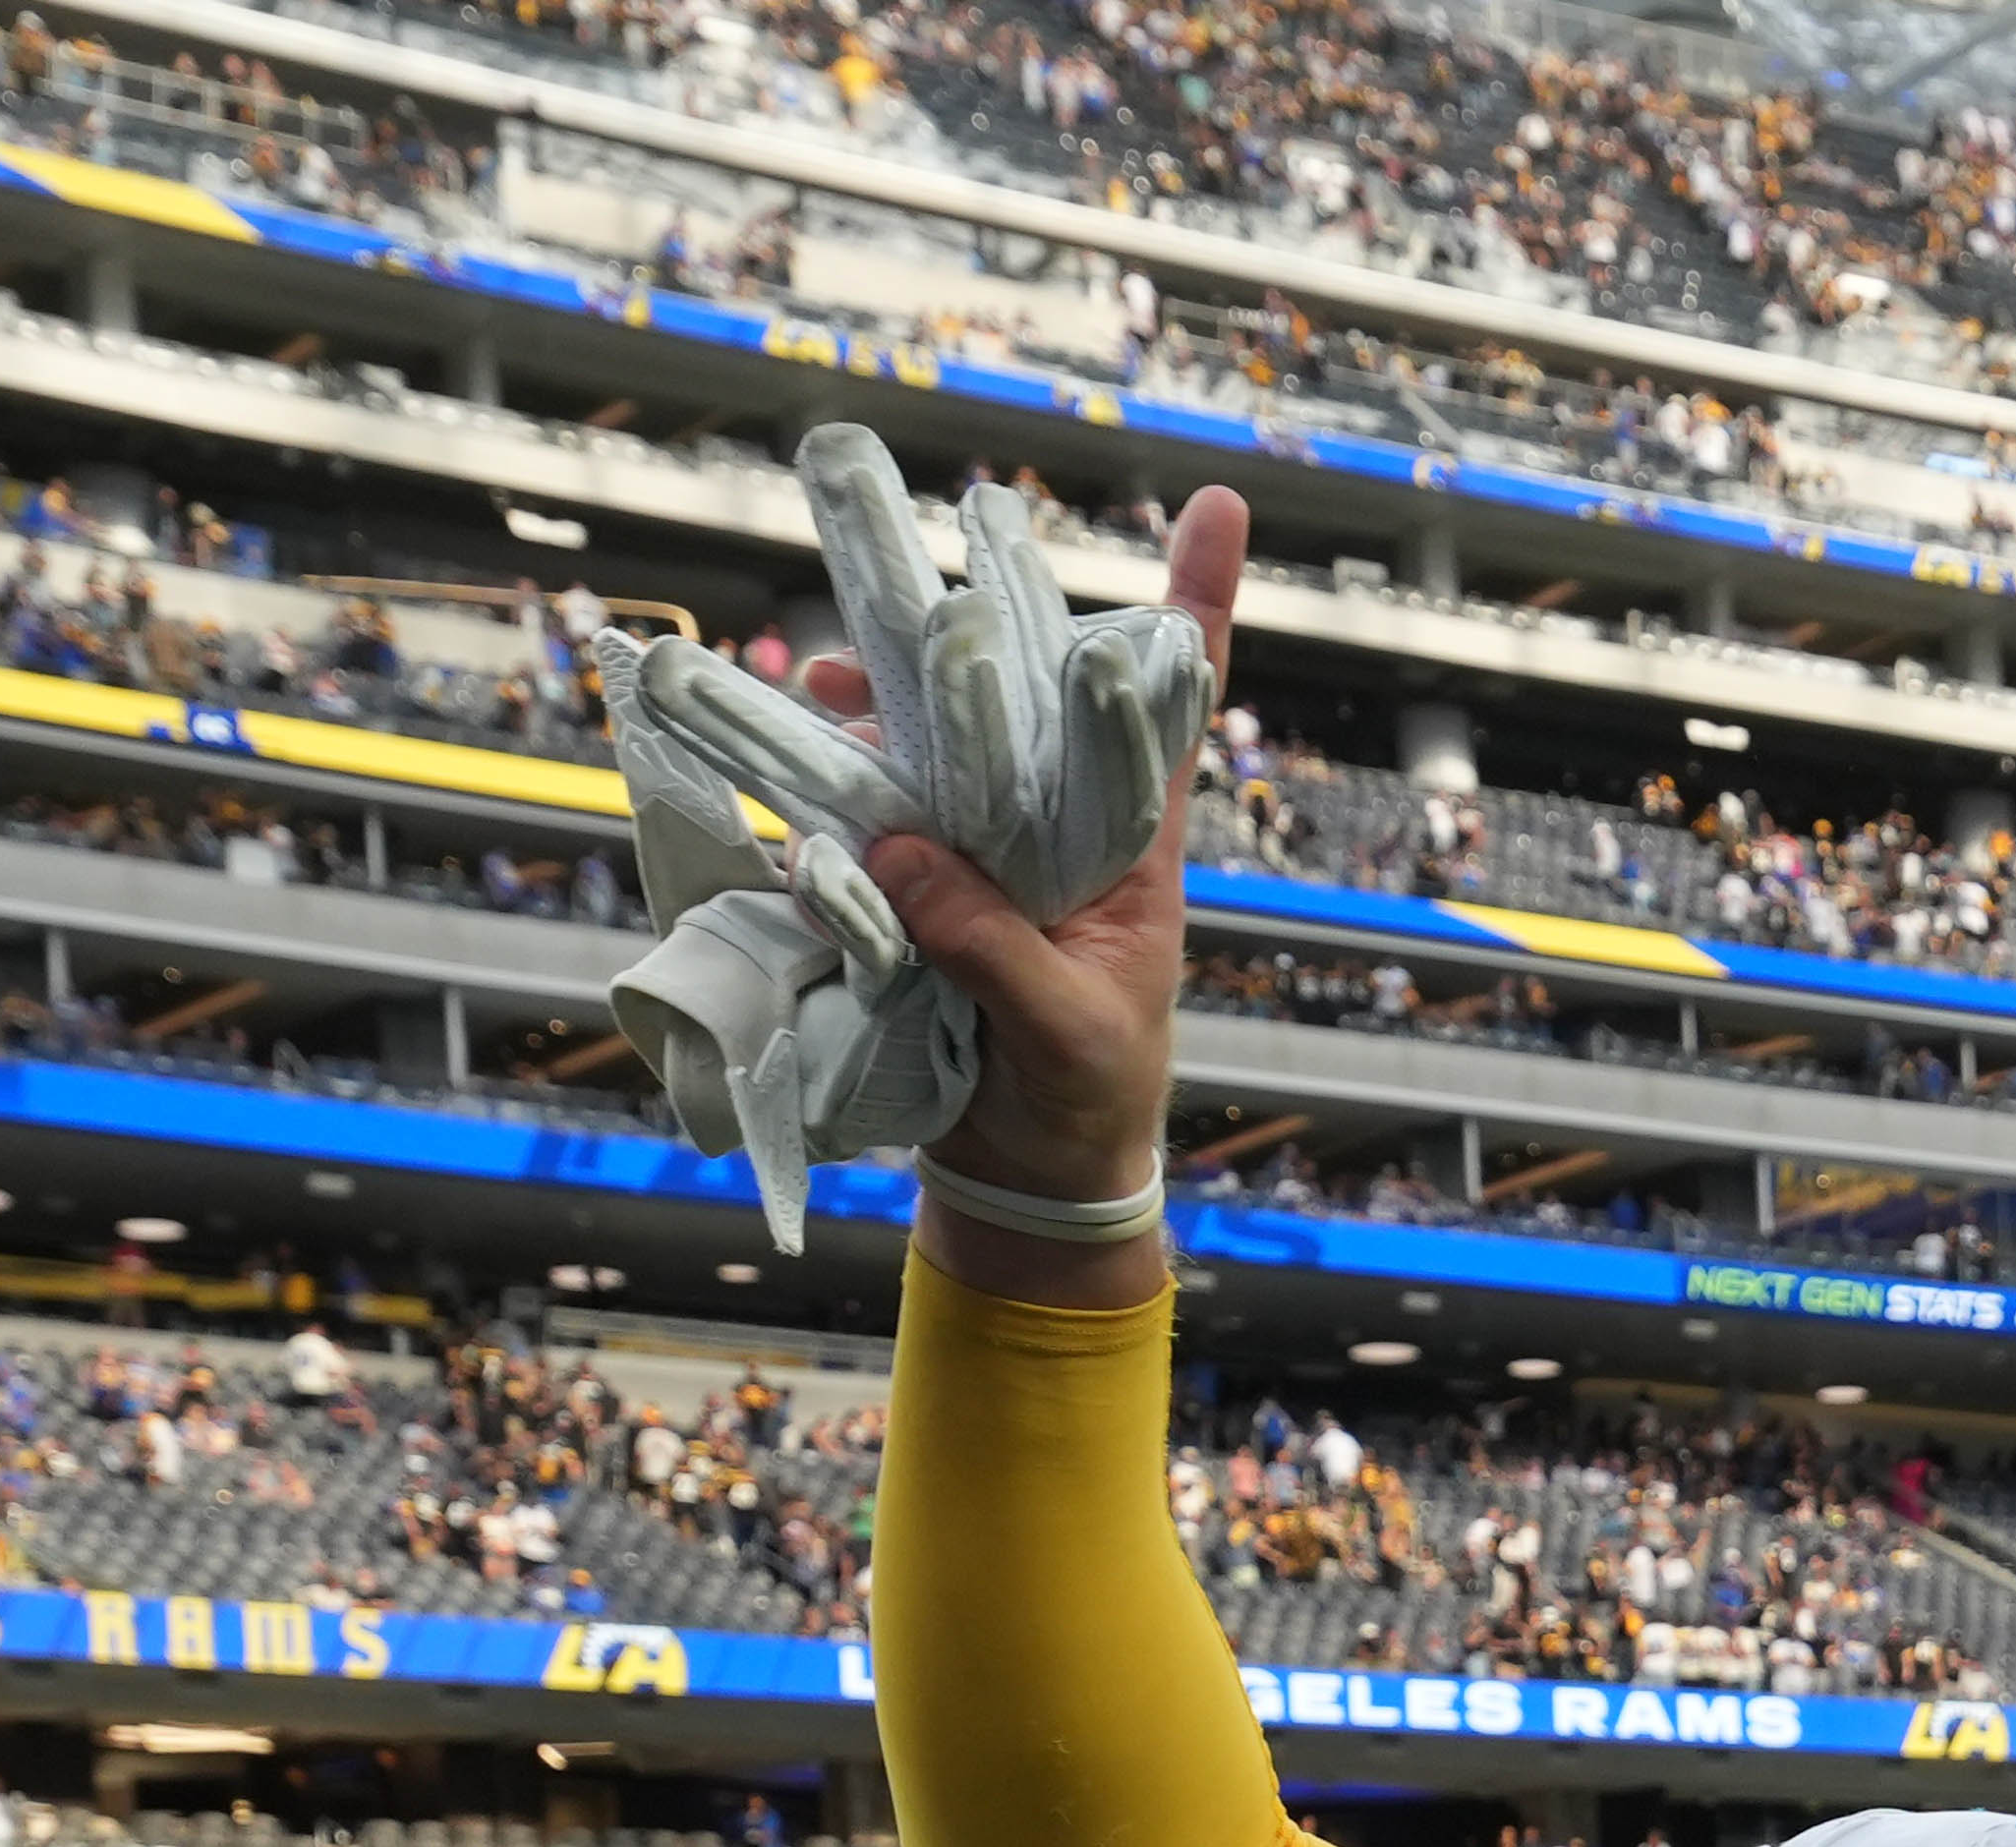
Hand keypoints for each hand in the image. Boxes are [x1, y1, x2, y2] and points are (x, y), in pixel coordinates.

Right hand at [840, 480, 1246, 1244]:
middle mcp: (1054, 825)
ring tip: (833, 674)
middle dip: (980, 626)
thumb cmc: (1085, 1099)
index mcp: (1131, 847)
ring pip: (935, 745)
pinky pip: (866, 818)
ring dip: (884, 701)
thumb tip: (904, 855)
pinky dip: (829, 783)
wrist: (1029, 1177)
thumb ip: (996, 948)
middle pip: (1029, 697)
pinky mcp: (911, 889)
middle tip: (938, 564)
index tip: (1220, 500)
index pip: (1173, 712)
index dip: (1196, 607)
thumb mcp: (1067, 1030)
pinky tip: (796, 742)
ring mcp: (979, 852)